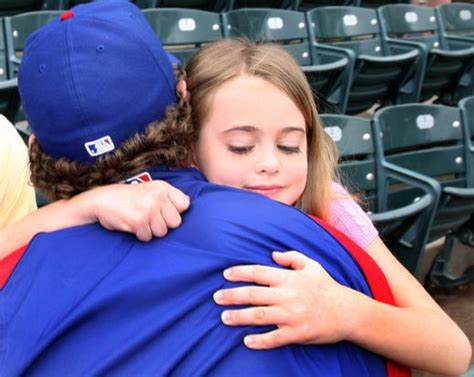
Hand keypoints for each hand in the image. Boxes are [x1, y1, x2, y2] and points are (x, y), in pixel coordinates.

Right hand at [85, 180, 189, 240]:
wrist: (101, 200)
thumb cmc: (128, 197)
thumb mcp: (150, 189)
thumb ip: (169, 196)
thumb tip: (189, 203)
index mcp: (163, 187)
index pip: (185, 205)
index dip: (175, 212)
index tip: (163, 211)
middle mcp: (157, 196)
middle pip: (176, 222)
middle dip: (163, 224)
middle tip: (150, 218)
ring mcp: (148, 209)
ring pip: (162, 232)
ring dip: (151, 230)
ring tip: (140, 221)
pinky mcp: (139, 221)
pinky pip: (148, 237)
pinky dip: (140, 235)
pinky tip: (132, 225)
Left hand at [213, 251, 358, 348]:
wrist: (348, 311)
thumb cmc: (327, 287)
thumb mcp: (312, 265)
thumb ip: (291, 257)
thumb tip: (272, 253)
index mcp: (289, 278)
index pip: (259, 272)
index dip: (240, 273)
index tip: (225, 275)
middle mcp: (288, 296)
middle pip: (254, 294)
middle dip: (232, 295)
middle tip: (216, 297)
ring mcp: (292, 316)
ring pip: (260, 316)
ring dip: (239, 317)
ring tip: (224, 317)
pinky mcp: (297, 333)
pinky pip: (275, 338)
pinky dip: (260, 340)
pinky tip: (246, 341)